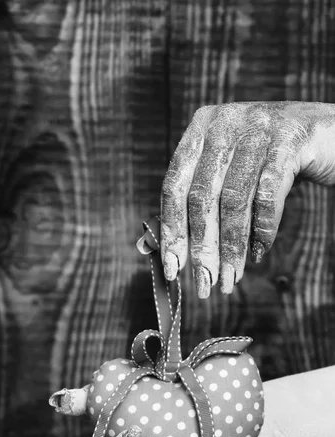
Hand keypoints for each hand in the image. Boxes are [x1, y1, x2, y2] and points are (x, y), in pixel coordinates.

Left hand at [160, 101, 334, 296]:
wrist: (327, 135)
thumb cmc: (268, 163)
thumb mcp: (227, 176)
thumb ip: (192, 206)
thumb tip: (148, 248)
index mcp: (200, 130)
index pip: (174, 186)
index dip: (172, 230)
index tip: (173, 269)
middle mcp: (224, 122)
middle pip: (202, 197)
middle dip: (203, 247)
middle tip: (205, 284)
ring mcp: (258, 126)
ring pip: (234, 199)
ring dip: (231, 247)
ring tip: (230, 278)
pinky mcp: (290, 139)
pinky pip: (269, 194)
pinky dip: (263, 229)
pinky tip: (258, 253)